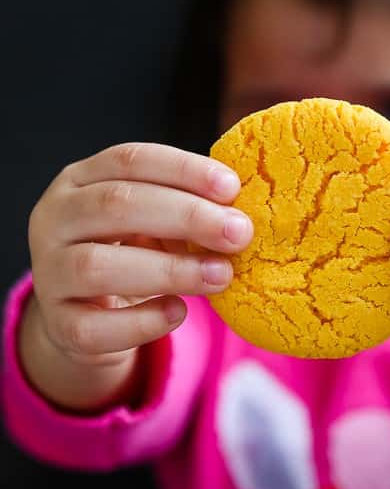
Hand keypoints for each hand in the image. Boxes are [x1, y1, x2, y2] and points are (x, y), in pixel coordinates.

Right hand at [27, 142, 252, 367]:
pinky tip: (178, 312)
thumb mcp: (152, 222)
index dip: (183, 170)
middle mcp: (54, 220)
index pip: (129, 160)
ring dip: (169, 270)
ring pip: (97, 265)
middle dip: (186, 216)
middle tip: (239, 233)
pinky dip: (142, 322)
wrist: (86, 317)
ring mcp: (48, 274)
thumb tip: (241, 214)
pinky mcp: (58, 326)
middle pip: (115, 205)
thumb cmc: (130, 254)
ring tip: (220, 276)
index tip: (232, 187)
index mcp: (79, 181)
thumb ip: (186, 211)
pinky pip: (94, 327)